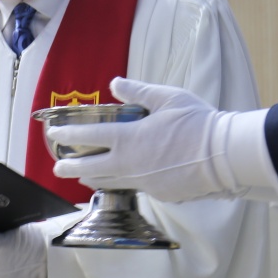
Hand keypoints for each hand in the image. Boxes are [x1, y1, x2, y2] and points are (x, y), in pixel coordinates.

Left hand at [49, 77, 233, 201]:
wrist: (225, 155)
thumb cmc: (198, 122)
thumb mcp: (167, 98)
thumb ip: (138, 91)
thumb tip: (115, 83)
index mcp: (128, 138)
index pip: (88, 135)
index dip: (67, 134)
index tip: (53, 134)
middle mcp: (129, 163)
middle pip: (89, 167)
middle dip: (69, 166)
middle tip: (57, 167)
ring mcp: (142, 181)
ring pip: (108, 181)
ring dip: (92, 178)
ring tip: (82, 175)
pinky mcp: (158, 194)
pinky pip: (134, 188)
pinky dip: (123, 182)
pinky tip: (121, 179)